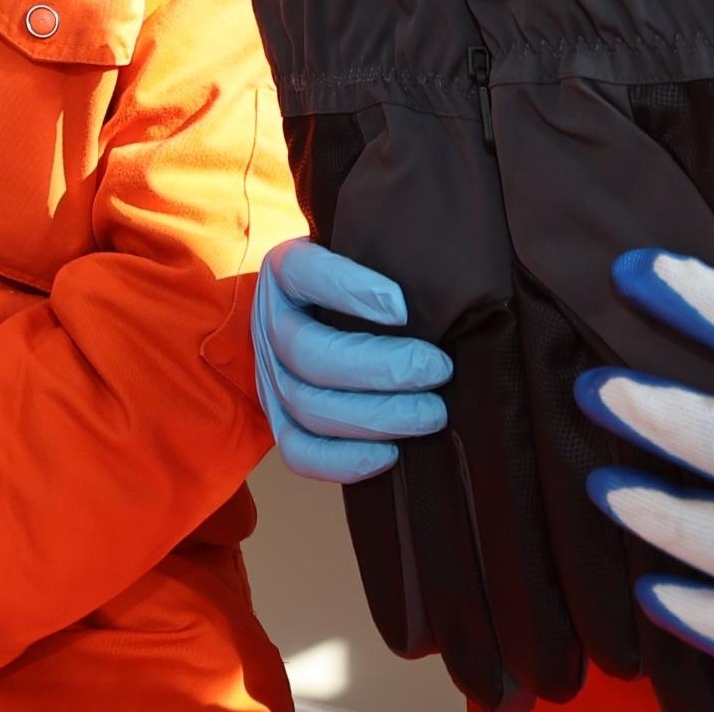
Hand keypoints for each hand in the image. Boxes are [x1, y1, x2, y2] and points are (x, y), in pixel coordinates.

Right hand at [252, 238, 452, 481]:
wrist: (313, 316)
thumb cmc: (358, 284)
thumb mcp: (362, 252)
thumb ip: (390, 254)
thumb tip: (444, 275)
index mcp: (286, 271)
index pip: (303, 272)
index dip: (350, 290)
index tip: (404, 307)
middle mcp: (270, 324)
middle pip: (308, 353)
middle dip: (382, 368)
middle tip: (439, 369)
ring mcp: (270, 378)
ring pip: (308, 406)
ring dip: (375, 417)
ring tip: (431, 413)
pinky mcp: (280, 422)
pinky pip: (299, 453)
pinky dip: (343, 460)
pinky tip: (391, 454)